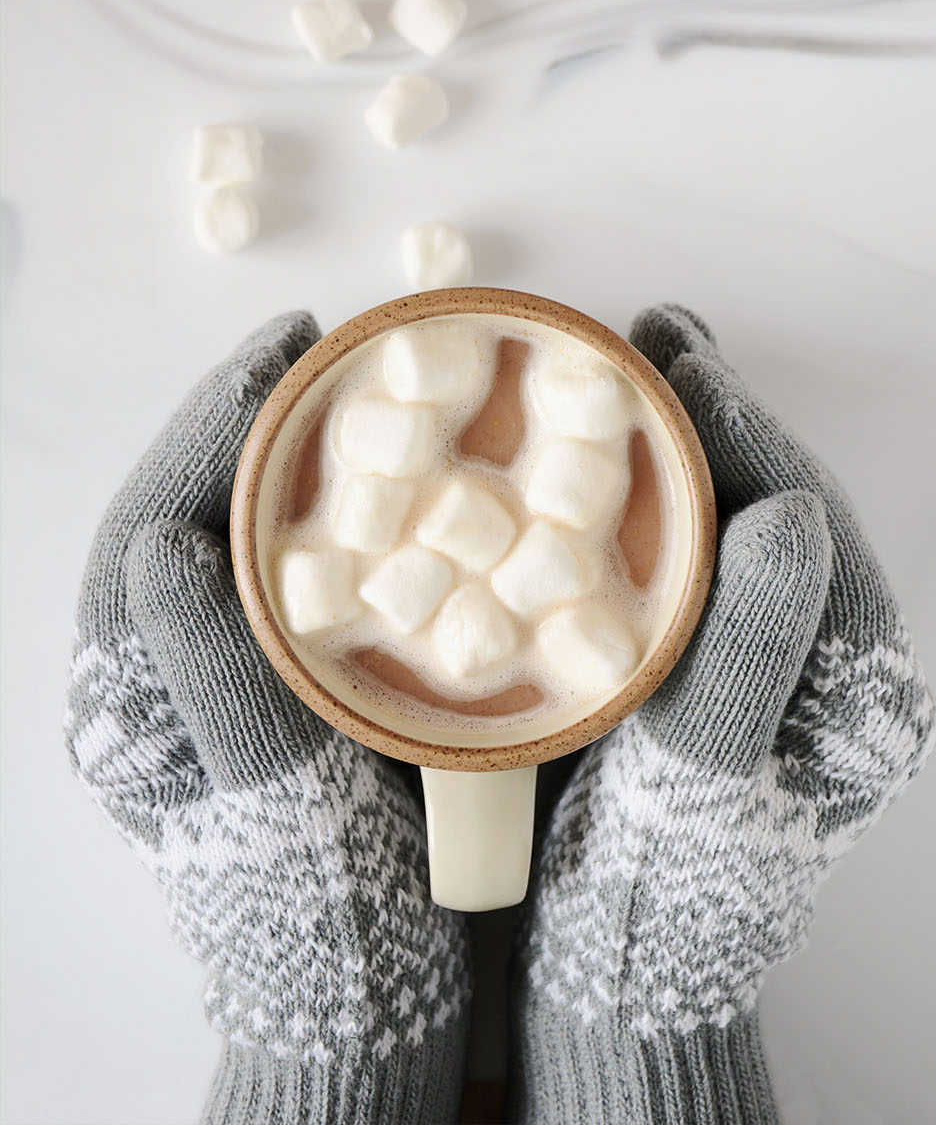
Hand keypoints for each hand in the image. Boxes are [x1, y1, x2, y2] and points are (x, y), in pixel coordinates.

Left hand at [65, 314, 469, 1124]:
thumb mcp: (265, 798)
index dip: (210, 427)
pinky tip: (383, 489)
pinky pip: (299, 581)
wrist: (366, 1002)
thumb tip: (160, 544)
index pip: (155, 520)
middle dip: (249, 426)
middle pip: (195, 513)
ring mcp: (229, 677)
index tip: (275, 354)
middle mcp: (169, 670)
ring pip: (247, 540)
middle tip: (315, 352)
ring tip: (346, 397)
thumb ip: (213, 680)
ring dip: (291, 464)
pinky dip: (336, 523)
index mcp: (133, 688)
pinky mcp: (289, 690)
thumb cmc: (311, 914)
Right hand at [510, 305, 935, 1124]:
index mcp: (851, 680)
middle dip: (708, 421)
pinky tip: (591, 478)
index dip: (739, 425)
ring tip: (621, 383)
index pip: (799, 515)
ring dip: (674, 456)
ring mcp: (760, 669)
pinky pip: (681, 572)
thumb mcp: (704, 781)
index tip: (677, 350)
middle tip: (649, 338)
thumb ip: (749, 655)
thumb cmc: (664, 902)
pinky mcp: (703, 681)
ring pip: (723, 532)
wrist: (617, 988)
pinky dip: (641, 515)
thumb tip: (789, 511)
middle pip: (766, 506)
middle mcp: (818, 663)